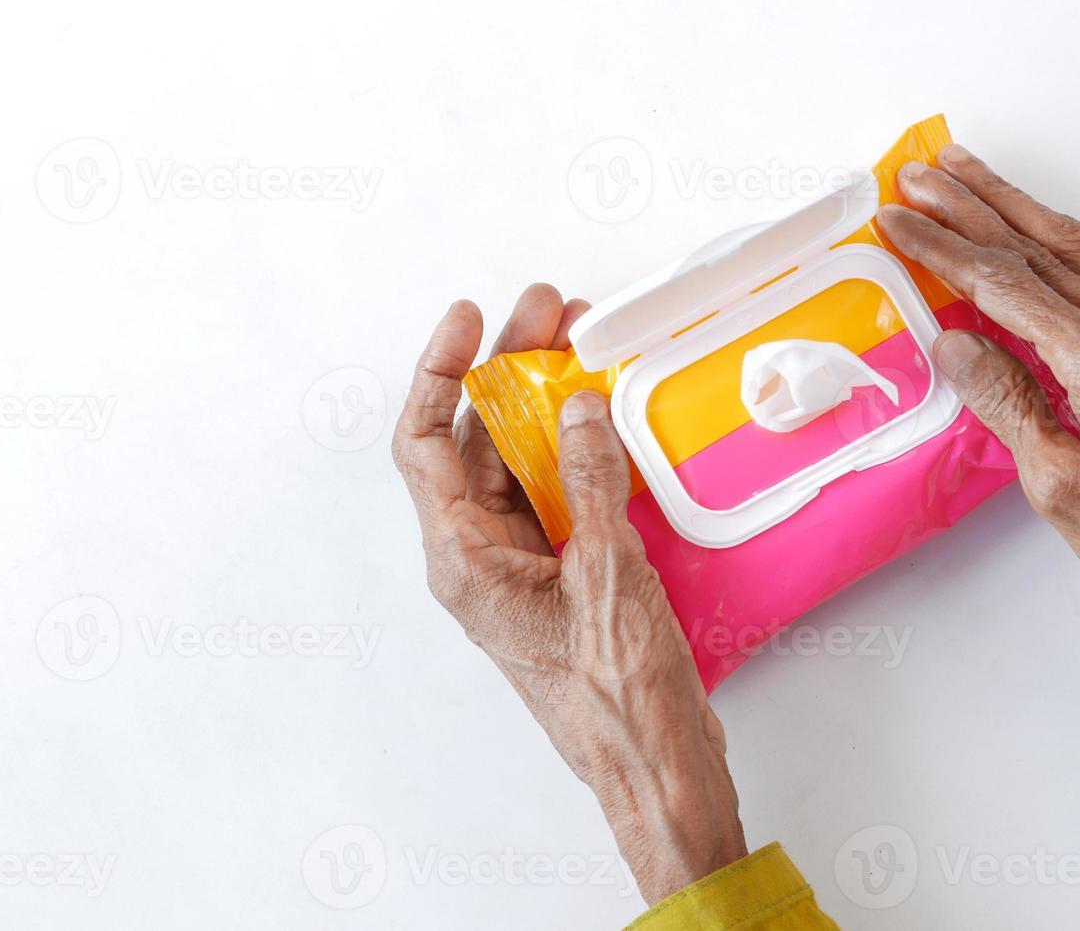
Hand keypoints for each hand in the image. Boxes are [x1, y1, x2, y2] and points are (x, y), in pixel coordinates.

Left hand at [391, 284, 746, 902]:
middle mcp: (481, 557)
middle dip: (508, 371)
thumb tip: (579, 405)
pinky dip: (580, 449)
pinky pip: (559, 494)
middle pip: (475, 442)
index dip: (438, 371)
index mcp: (464, 559)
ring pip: (519, 463)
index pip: (423, 444)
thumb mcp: (606, 574)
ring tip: (585, 346)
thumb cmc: (618, 696)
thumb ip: (591, 480)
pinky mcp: (565, 574)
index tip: (470, 319)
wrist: (656, 767)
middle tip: (551, 312)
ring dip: (547, 405)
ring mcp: (523, 565)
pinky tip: (611, 416)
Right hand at [878, 146, 1079, 676]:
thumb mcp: (1062, 490)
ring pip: (1076, 247)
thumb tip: (955, 342)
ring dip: (1017, 205)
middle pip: (1038, 247)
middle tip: (921, 171)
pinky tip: (1050, 230)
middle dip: (972, 203)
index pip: (1004, 284)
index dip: (943, 246)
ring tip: (971, 173)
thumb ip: (1009, 405)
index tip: (898, 218)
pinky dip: (1067, 239)